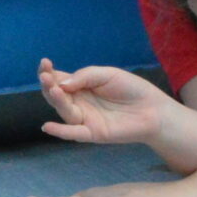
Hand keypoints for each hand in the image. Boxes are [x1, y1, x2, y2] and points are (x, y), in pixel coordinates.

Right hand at [37, 59, 172, 147]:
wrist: (153, 108)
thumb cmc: (131, 89)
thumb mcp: (107, 74)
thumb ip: (85, 76)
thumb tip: (61, 83)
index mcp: (80, 87)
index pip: (59, 80)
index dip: (49, 72)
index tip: (44, 63)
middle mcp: (78, 103)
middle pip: (57, 96)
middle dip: (49, 85)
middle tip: (45, 76)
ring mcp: (84, 119)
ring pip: (65, 111)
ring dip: (57, 101)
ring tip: (53, 89)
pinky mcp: (93, 133)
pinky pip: (74, 133)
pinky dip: (60, 132)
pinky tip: (48, 127)